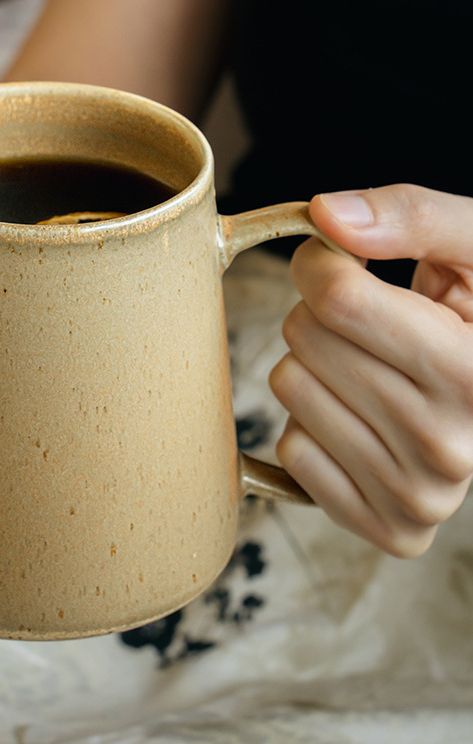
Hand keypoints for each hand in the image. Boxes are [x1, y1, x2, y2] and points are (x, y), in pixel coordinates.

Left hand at [270, 185, 472, 556]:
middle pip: (305, 340)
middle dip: (322, 315)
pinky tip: (363, 417)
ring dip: (316, 366)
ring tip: (370, 368)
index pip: (336, 299)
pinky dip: (314, 424)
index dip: (322, 263)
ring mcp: (420, 496)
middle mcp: (453, 446)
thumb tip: (325, 215)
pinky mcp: (388, 527)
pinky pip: (292, 450)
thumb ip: (410, 216)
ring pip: (289, 389)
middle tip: (366, 323)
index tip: (340, 259)